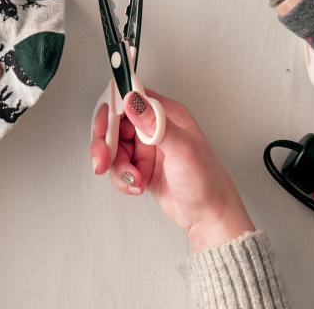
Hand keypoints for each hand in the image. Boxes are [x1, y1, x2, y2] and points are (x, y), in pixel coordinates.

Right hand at [90, 88, 254, 250]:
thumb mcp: (182, 149)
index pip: (129, 98)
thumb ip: (155, 123)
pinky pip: (117, 166)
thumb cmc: (207, 181)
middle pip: (113, 123)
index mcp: (165, 113)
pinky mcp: (140, 165)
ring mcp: (146, 147)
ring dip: (117, 166)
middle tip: (104, 159)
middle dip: (105, 143)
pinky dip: (122, 179)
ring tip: (134, 178)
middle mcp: (154, 127)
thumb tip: (134, 100)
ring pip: (112, 147)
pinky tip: (137, 184)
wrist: (208, 216)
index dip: (111, 110)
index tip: (104, 128)